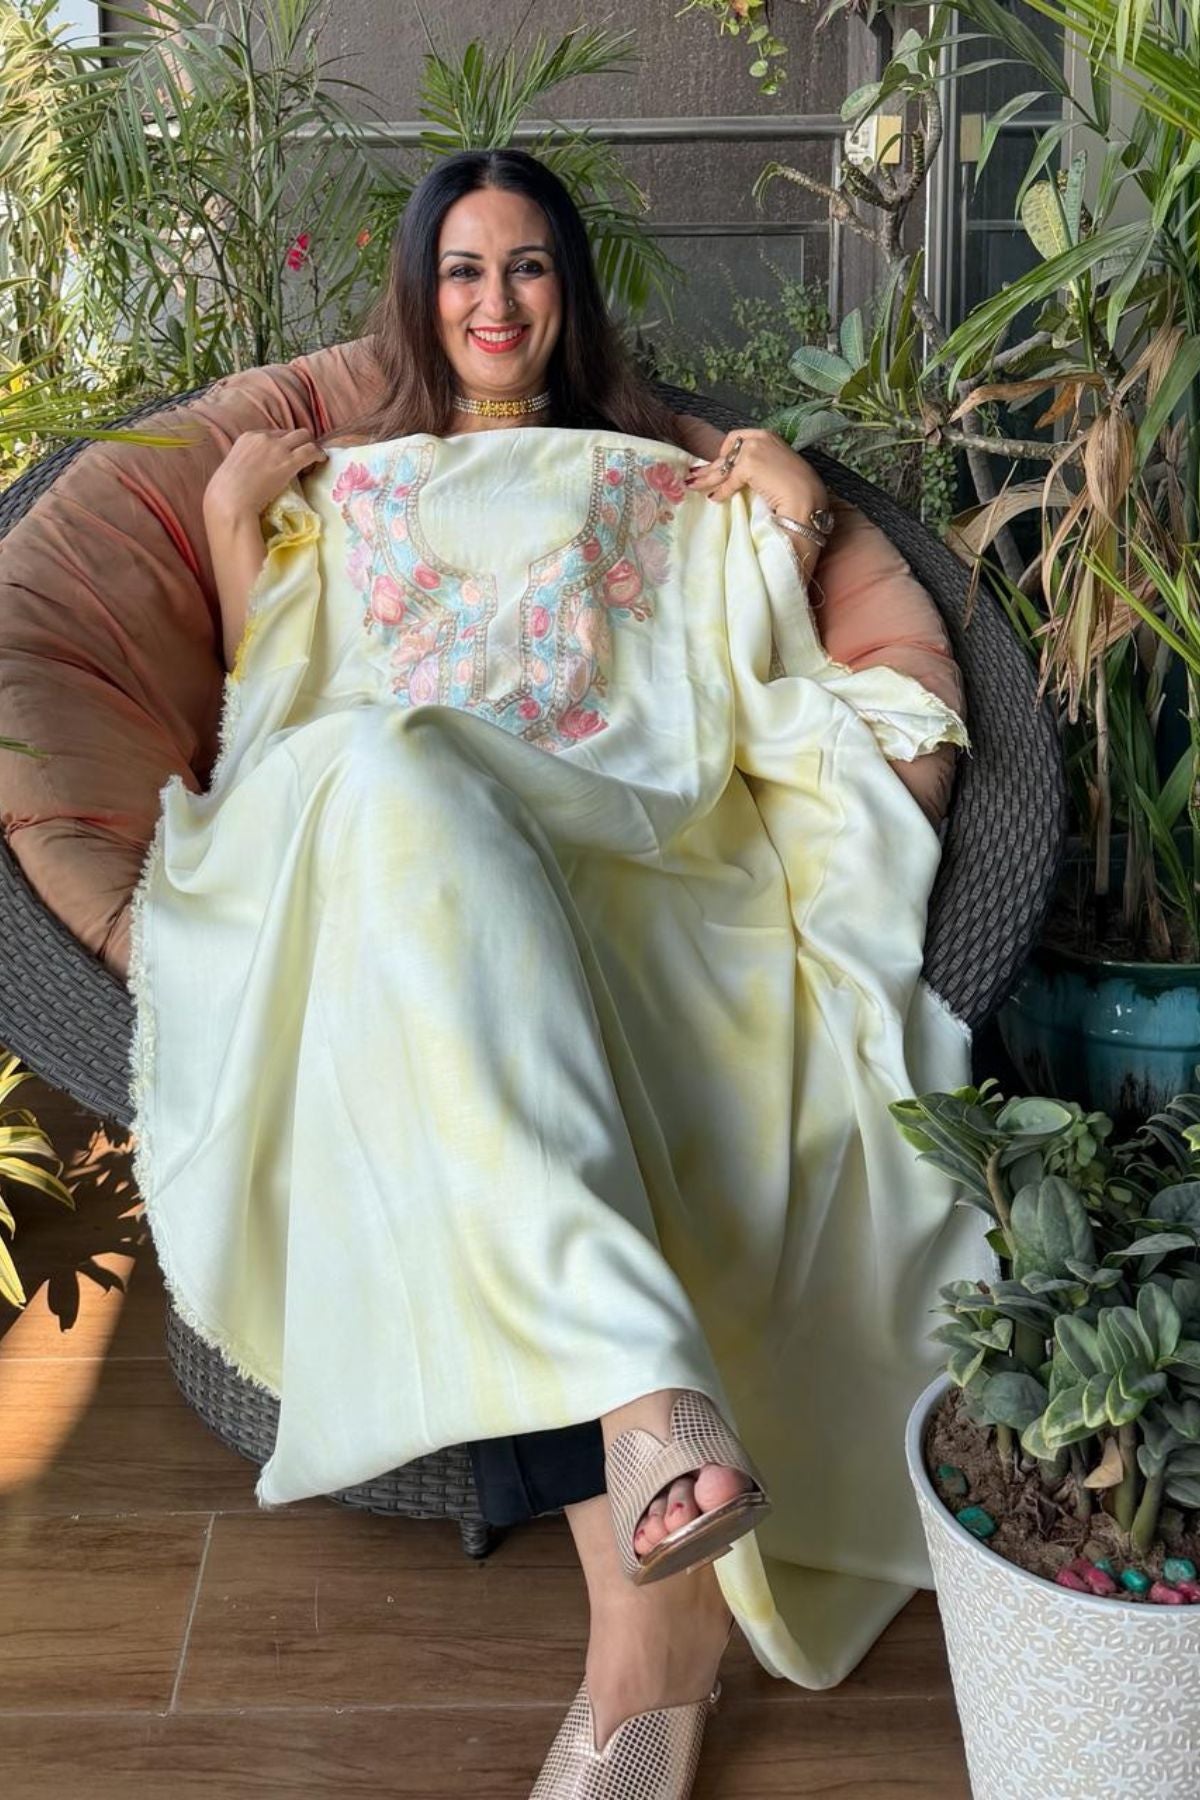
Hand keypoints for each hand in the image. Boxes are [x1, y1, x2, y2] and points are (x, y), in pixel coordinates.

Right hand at [203, 426, 326, 524]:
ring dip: (311, 446)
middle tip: (305, 455)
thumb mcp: (234, 468)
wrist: (231, 499)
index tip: (288, 454)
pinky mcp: (289, 461)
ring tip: (316, 458)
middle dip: (300, 442)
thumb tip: (252, 472)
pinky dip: (319, 454)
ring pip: (304, 436)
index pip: (273, 434)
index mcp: (248, 437)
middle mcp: (264, 437)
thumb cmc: (227, 491)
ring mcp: (277, 448)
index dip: (284, 444)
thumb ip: (246, 463)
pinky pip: (311, 451)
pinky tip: (322, 460)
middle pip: (291, 432)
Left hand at [684, 427, 826, 519]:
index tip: (717, 464)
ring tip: (692, 486)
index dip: (725, 453)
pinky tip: (714, 498)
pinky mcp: (747, 465)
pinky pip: (728, 481)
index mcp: (768, 435)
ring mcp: (753, 449)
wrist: (806, 498)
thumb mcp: (779, 468)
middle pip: (726, 453)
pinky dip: (721, 491)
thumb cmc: (800, 489)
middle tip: (694, 475)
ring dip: (706, 477)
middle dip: (710, 467)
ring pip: (722, 466)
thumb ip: (762, 465)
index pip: (737, 438)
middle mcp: (759, 437)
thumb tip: (738, 476)